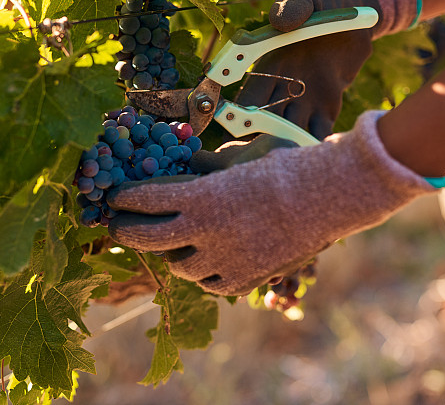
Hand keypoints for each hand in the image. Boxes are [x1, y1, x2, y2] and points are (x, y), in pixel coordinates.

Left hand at [107, 111, 438, 295]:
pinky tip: (208, 259)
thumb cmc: (284, 168)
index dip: (125, 199)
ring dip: (172, 252)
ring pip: (179, 266)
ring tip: (174, 241)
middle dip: (126, 231)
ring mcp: (224, 260)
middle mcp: (205, 233)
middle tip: (117, 226)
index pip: (145, 200)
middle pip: (147, 239)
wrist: (328, 197)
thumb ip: (203, 171)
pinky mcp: (244, 280)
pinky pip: (210, 283)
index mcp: (200, 197)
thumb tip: (178, 170)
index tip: (116, 198)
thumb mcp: (238, 160)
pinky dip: (204, 272)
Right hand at [236, 0, 419, 138]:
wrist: (359, 19)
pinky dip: (315, 143)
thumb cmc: (326, 5)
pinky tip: (319, 150)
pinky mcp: (327, 108)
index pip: (249, 96)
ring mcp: (304, 100)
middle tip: (266, 147)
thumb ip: (295, 6)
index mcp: (270, 64)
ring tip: (293, 152)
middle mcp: (282, 87)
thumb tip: (278, 20)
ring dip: (288, 143)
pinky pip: (317, 132)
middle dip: (261, 137)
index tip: (239, 122)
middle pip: (264, 122)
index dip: (240, 112)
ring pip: (289, 131)